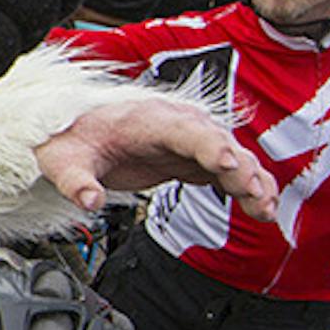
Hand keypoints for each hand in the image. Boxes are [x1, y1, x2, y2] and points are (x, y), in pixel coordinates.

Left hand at [33, 97, 278, 218]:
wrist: (76, 129)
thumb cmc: (72, 139)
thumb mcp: (62, 160)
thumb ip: (75, 180)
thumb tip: (89, 200)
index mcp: (147, 119)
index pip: (184, 129)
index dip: (208, 145)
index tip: (227, 162)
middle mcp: (177, 124)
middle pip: (218, 143)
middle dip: (240, 168)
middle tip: (256, 195)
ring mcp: (191, 140)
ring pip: (233, 158)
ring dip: (253, 182)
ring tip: (267, 211)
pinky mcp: (195, 157)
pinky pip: (231, 171)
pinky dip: (249, 188)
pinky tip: (265, 209)